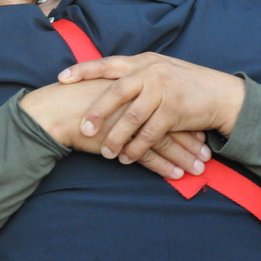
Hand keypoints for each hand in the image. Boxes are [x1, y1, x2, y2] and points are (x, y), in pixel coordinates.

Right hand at [20, 79, 210, 179]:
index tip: (199, 131)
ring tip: (198, 168)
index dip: (184, 119)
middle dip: (190, 139)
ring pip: (165, 140)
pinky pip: (148, 155)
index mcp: (134, 85)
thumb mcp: (104, 90)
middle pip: (171, 121)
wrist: (54, 112)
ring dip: (182, 155)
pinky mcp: (121, 139)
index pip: (166, 103)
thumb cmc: (75, 100)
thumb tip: (139, 105)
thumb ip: (123, 96)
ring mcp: (130, 120)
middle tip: (206, 153)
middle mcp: (136, 100)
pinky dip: (164, 166)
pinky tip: (177, 175)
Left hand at [57, 53, 244, 165]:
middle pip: (116, 91)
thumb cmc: (185, 85)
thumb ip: (134, 75)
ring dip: (117, 137)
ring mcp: (164, 90)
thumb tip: (103, 84)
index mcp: (143, 62)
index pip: (108, 64)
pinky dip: (137, 148)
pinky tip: (127, 158)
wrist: (221, 95)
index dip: (84, 71)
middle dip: (97, 112)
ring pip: (132, 117)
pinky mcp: (175, 110)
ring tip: (106, 152)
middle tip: (83, 129)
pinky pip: (150, 133)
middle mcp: (151, 72)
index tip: (62, 79)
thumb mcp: (159, 71)